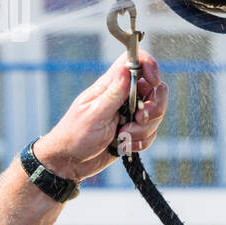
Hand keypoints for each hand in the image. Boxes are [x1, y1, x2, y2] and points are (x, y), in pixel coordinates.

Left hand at [34, 49, 167, 181]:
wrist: (70, 162)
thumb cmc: (75, 135)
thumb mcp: (94, 114)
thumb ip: (114, 94)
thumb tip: (127, 69)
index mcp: (110, 85)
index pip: (134, 62)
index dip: (149, 66)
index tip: (153, 82)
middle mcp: (123, 96)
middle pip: (154, 89)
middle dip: (154, 106)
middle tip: (139, 118)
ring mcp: (129, 114)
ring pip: (155, 114)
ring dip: (144, 129)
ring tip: (123, 136)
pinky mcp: (133, 131)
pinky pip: (151, 133)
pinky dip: (142, 142)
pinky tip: (123, 146)